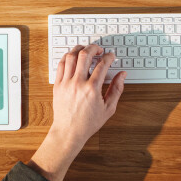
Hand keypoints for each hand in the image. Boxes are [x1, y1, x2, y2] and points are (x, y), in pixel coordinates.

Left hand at [29, 45, 125, 180]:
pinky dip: (67, 57)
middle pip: (85, 55)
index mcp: (92, 89)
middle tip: (99, 49)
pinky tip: (73, 57)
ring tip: (86, 50)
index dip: (109, 57)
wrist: (69, 132)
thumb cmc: (88, 122)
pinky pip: (61, 64)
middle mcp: (78, 83)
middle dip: (94, 48)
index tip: (111, 56)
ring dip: (80, 49)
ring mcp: (66, 83)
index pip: (102, 64)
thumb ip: (117, 89)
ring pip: (71, 56)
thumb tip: (122, 75)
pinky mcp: (57, 85)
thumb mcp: (109, 108)